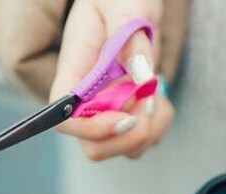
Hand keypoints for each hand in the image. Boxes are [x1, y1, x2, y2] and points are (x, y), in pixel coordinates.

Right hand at [49, 0, 173, 160]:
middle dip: (128, 137)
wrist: (133, 0)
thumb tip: (141, 76)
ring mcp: (106, 108)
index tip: (126, 117)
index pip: (65, 116)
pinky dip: (158, 126)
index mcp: (76, 68)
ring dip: (149, 131)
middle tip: (150, 104)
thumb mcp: (126, 3)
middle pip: (93, 145)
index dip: (91, 128)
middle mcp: (87, 95)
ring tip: (157, 96)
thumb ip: (130, 36)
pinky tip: (160, 99)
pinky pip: (141, 139)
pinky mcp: (126, 112)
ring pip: (121, 147)